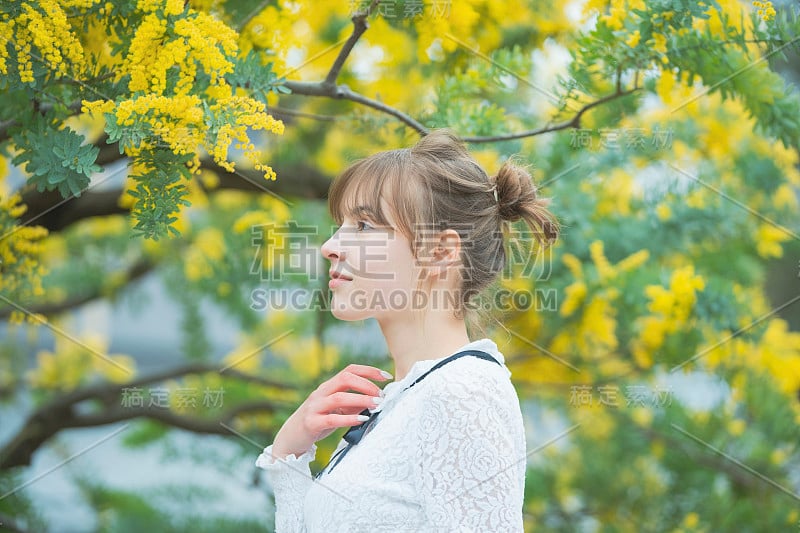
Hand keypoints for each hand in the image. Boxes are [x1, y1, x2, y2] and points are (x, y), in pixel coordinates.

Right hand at [270, 364, 391, 459]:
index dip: (368, 370)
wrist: (290, 438)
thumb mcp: (337, 410)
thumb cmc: (318, 422)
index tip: (386, 376)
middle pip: (345, 378)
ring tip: (376, 404)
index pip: (349, 370)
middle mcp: (321, 393)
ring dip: (361, 399)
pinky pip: (332, 419)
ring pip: (339, 397)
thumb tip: (376, 399)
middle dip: (366, 384)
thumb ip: (353, 404)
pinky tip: (362, 419)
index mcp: (328, 386)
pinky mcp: (311, 423)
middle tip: (381, 394)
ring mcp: (315, 407)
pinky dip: (348, 418)